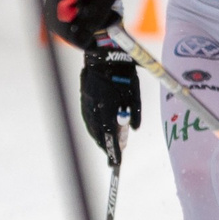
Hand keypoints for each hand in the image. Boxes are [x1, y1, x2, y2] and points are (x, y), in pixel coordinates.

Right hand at [42, 0, 140, 47]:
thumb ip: (94, 13)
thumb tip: (83, 36)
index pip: (57, 19)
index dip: (72, 36)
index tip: (89, 44)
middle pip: (57, 19)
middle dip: (77, 31)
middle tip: (96, 39)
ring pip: (64, 15)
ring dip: (84, 23)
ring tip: (109, 18)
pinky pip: (72, 8)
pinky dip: (87, 14)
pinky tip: (107, 12)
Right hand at [79, 42, 139, 160]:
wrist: (104, 58)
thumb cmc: (124, 75)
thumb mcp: (134, 94)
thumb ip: (134, 112)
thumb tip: (134, 129)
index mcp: (108, 106)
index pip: (109, 133)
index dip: (113, 148)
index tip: (116, 160)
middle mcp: (94, 107)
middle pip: (98, 133)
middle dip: (105, 147)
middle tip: (112, 158)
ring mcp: (87, 104)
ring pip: (91, 127)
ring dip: (98, 139)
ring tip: (106, 149)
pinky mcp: (84, 100)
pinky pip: (88, 120)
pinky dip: (93, 129)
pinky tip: (97, 134)